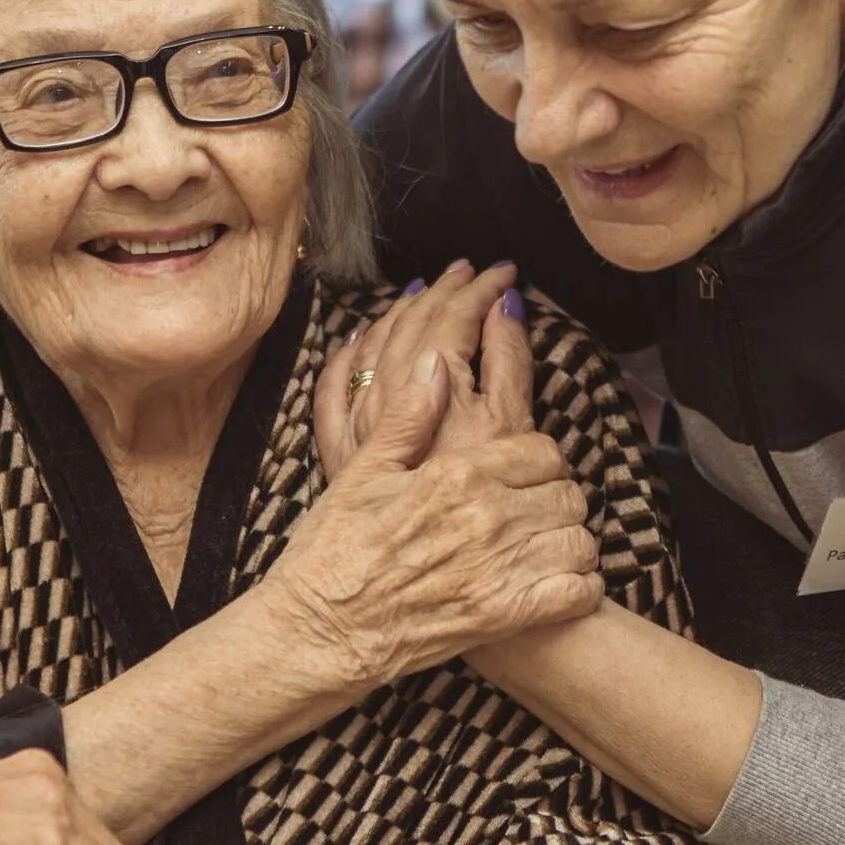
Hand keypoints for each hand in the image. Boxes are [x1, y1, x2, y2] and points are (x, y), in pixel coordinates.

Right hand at [272, 348, 603, 692]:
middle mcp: (485, 518)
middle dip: (557, 500)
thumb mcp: (361, 473)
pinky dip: (578, 589)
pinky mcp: (503, 617)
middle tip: (538, 513)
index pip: (542, 451)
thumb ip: (407, 417)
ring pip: (579, 542)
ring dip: (571, 543)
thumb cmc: (331, 552)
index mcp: (455, 474)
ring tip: (549, 548)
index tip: (527, 475)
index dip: (541, 461)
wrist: (318, 632)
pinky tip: (560, 586)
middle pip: (567, 494)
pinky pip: (576, 594)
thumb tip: (435, 364)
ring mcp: (497, 569)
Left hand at [316, 262, 524, 481]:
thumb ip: (509, 363)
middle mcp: (389, 394)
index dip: (482, 288)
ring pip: (373, 345)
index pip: (456, 315)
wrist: (417, 572)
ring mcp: (359, 422)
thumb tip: (505, 309)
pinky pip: (333, 389)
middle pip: (414, 323)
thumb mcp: (511, 427)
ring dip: (401, 312)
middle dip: (446, 291)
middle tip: (471, 272)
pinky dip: (346, 356)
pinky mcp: (342, 453)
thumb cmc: (480, 503)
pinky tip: (356, 341)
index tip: (505, 273)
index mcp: (436, 382)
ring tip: (425, 293)